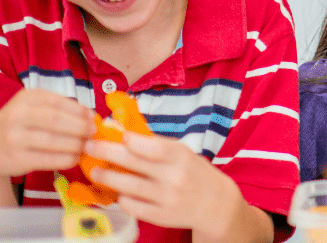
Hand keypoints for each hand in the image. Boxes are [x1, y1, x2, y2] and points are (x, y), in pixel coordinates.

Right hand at [0, 89, 92, 175]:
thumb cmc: (24, 124)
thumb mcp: (38, 108)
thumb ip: (63, 109)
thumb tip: (92, 117)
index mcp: (27, 98)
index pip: (58, 102)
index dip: (80, 111)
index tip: (93, 118)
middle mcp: (18, 115)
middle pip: (56, 120)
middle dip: (80, 127)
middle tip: (92, 133)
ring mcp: (14, 138)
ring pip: (53, 141)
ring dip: (75, 144)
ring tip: (86, 146)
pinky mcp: (16, 158)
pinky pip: (48, 159)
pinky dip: (66, 159)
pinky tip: (75, 158)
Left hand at [84, 131, 271, 241]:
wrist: (216, 205)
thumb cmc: (195, 173)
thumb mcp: (182, 153)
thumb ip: (155, 144)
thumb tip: (122, 131)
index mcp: (181, 156)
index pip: (150, 146)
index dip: (127, 139)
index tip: (110, 132)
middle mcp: (174, 177)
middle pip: (132, 163)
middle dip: (105, 153)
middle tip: (88, 147)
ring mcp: (166, 198)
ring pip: (127, 186)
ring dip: (105, 177)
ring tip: (94, 171)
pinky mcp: (159, 216)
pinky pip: (131, 205)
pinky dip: (121, 197)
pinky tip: (117, 191)